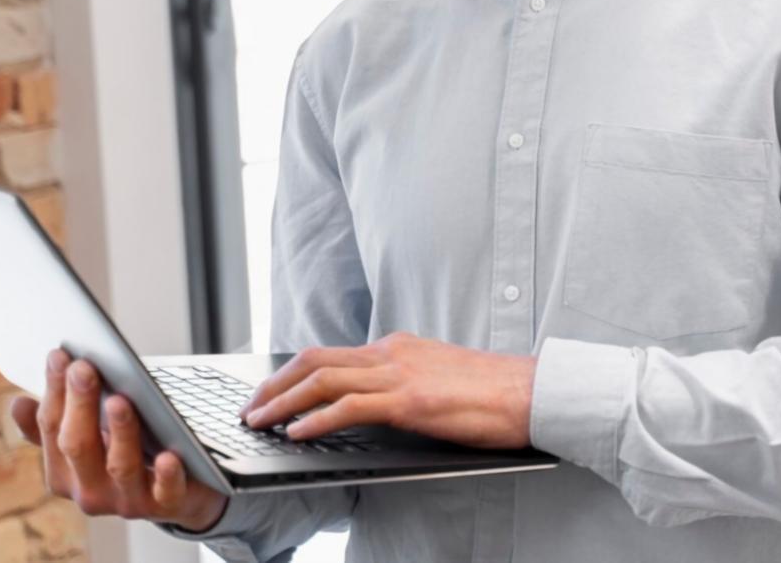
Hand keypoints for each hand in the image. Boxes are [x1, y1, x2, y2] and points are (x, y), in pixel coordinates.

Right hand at [10, 349, 227, 532]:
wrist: (181, 492)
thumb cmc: (128, 452)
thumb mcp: (89, 439)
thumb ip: (55, 424)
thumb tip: (18, 404)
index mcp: (63, 474)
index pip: (52, 429)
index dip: (55, 392)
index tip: (60, 355)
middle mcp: (90, 492)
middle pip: (78, 446)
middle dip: (79, 405)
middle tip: (83, 367)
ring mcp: (127, 501)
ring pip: (120, 467)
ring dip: (119, 432)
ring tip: (119, 401)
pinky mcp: (166, 504)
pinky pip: (166, 492)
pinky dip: (166, 475)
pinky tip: (168, 455)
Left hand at [239, 333, 536, 447]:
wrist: (531, 391)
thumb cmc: (492, 393)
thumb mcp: (436, 378)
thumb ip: (402, 384)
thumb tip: (370, 406)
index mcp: (397, 347)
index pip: (331, 354)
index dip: (292, 373)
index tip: (269, 392)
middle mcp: (392, 352)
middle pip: (315, 359)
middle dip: (274, 383)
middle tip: (249, 407)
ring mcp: (400, 374)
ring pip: (323, 379)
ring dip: (282, 401)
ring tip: (259, 421)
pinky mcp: (411, 401)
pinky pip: (350, 407)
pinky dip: (316, 419)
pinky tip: (297, 433)